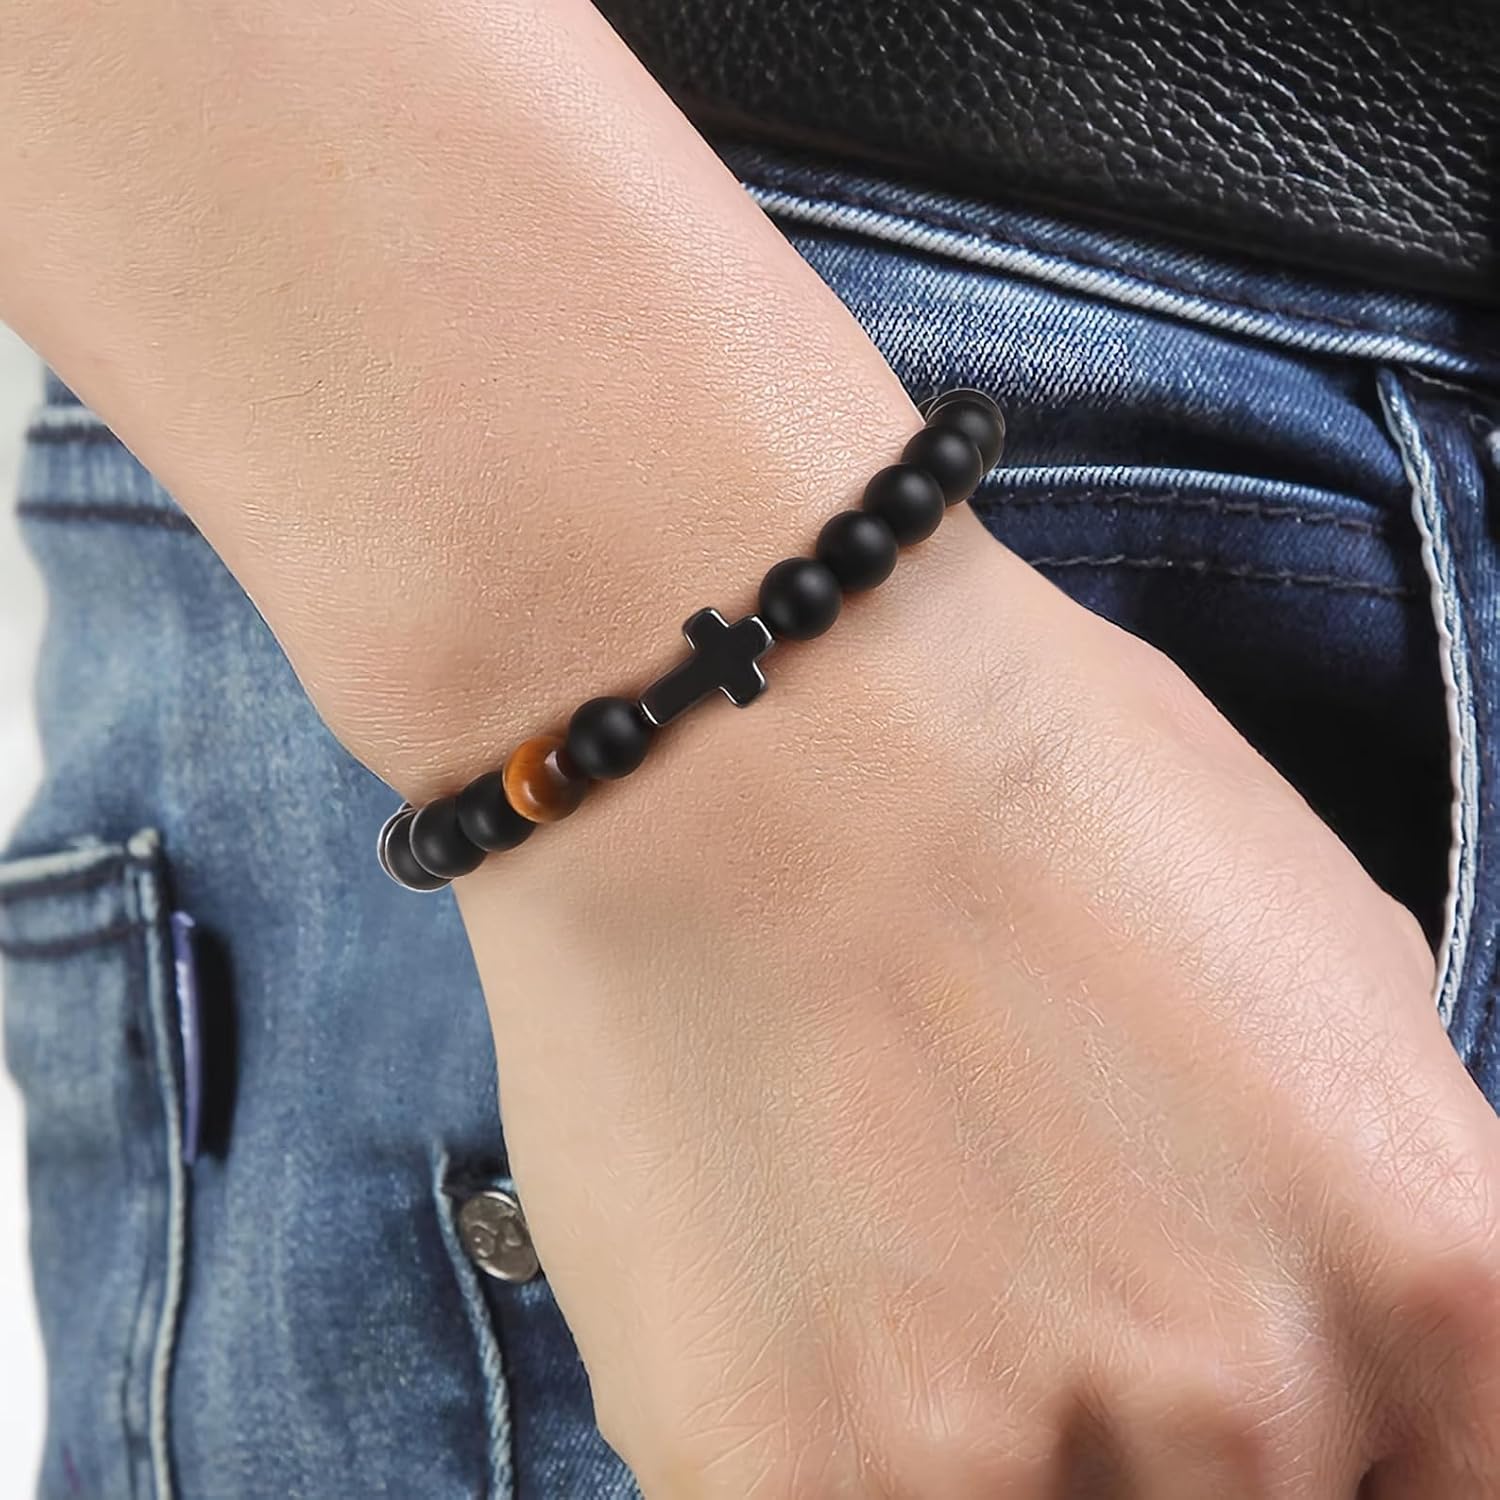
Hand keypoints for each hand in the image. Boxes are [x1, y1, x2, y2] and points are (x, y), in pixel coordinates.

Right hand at [455, 528, 1499, 1496]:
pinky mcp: (779, 1480)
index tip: (1285, 1416)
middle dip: (1163, 1435)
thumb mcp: (1319, 944)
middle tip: (1037, 1277)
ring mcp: (1003, 1460)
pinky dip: (834, 1448)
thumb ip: (1377, 1188)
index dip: (1369, 1457)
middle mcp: (1251, 1399)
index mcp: (1427, 1263)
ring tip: (903, 1268)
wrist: (736, 731)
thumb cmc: (1019, 773)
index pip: (1466, 1494)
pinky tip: (791, 1305)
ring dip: (990, 1442)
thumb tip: (1356, 1330)